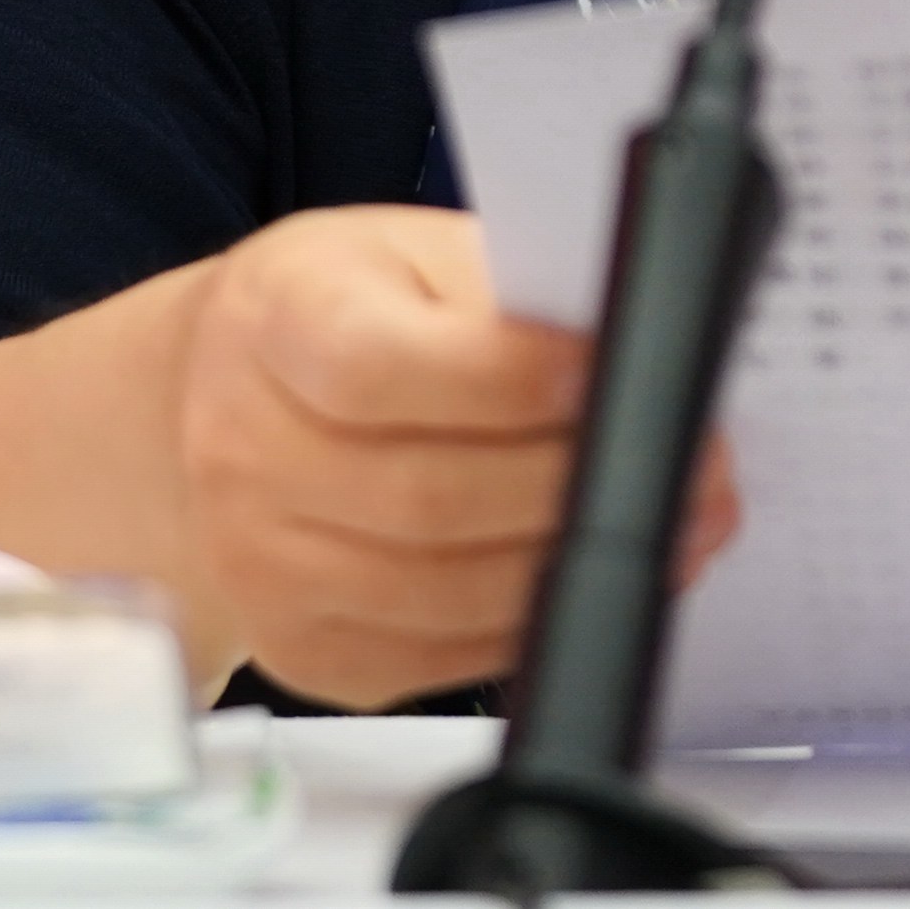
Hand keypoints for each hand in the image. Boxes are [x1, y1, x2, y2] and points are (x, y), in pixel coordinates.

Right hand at [168, 202, 735, 706]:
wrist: (209, 408)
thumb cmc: (337, 311)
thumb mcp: (404, 254)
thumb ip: (501, 294)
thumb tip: (628, 352)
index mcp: (274, 321)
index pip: (377, 368)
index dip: (505, 379)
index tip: (610, 372)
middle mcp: (244, 451)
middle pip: (426, 497)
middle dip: (579, 483)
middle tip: (700, 463)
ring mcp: (264, 566)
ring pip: (441, 590)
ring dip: (576, 562)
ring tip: (680, 527)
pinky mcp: (306, 651)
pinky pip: (437, 655)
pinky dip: (532, 618)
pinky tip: (596, 574)